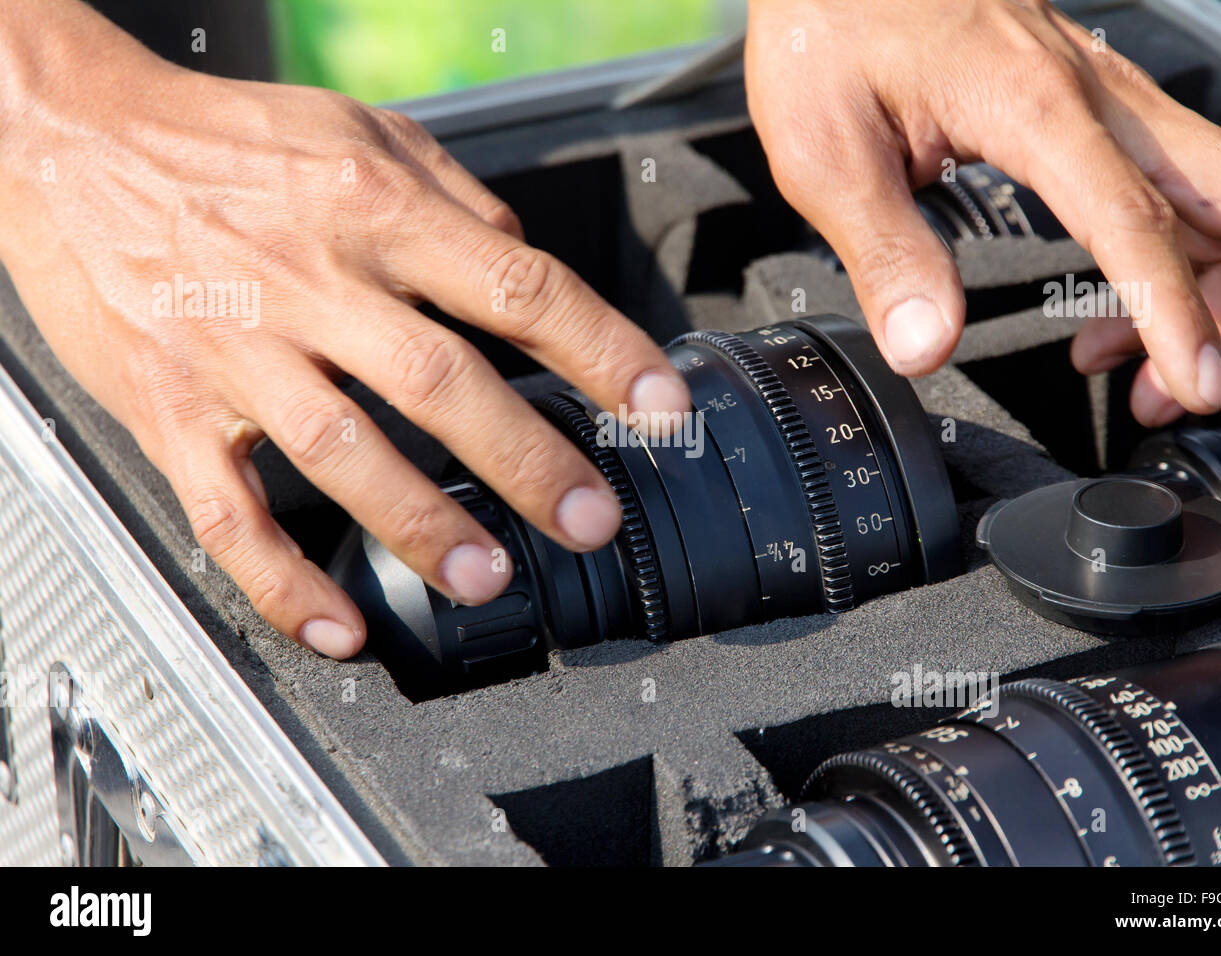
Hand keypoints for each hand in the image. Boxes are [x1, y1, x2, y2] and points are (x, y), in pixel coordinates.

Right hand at [0, 1, 690, 656]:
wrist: (71, 143)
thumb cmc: (225, 142)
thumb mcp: (361, 133)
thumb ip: (457, 201)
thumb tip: (525, 268)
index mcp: (372, 211)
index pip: (517, 286)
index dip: (604, 352)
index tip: (659, 407)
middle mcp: (310, 284)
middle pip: (442, 383)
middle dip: (530, 461)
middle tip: (591, 518)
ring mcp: (237, 353)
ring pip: (342, 455)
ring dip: (424, 526)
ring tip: (490, 576)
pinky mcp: (172, 411)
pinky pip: (228, 515)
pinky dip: (283, 583)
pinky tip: (338, 627)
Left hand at [746, 0, 1220, 427]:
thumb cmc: (834, 24)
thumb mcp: (827, 148)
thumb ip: (886, 250)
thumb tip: (925, 343)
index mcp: (1036, 106)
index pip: (1140, 222)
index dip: (1180, 315)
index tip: (1199, 387)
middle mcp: (1099, 98)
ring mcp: (1111, 105)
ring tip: (1168, 387)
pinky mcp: (1098, 117)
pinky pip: (1179, 200)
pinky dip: (1178, 278)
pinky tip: (1115, 333)